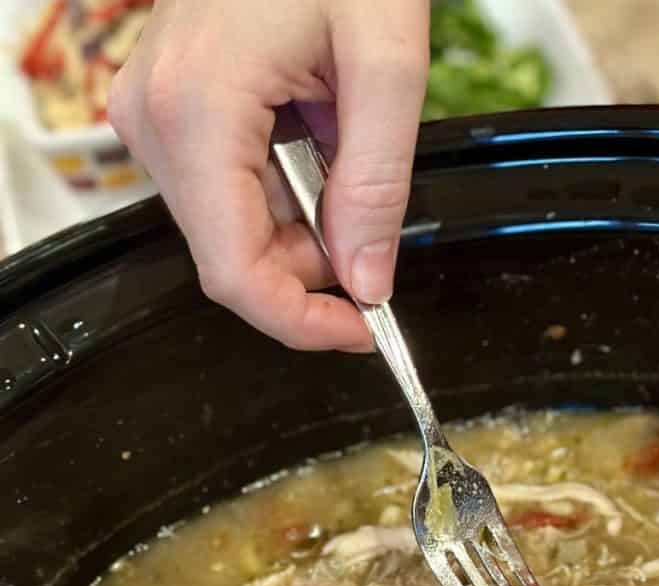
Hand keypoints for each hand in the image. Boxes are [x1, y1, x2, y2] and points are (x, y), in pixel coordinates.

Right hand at [109, 0, 428, 350]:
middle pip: (234, 258)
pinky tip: (319, 142)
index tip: (360, 332)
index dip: (300, 323)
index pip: (234, 273)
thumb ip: (377, 186)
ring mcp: (157, 115)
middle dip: (312, 270)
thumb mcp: (386, 64)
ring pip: (234, 230)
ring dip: (305, 226)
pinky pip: (231, 191)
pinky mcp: (174, 112)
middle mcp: (157, 121)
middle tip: (375, 229)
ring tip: (348, 152)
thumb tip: (369, 279)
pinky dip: (288, 196)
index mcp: (197, 113)